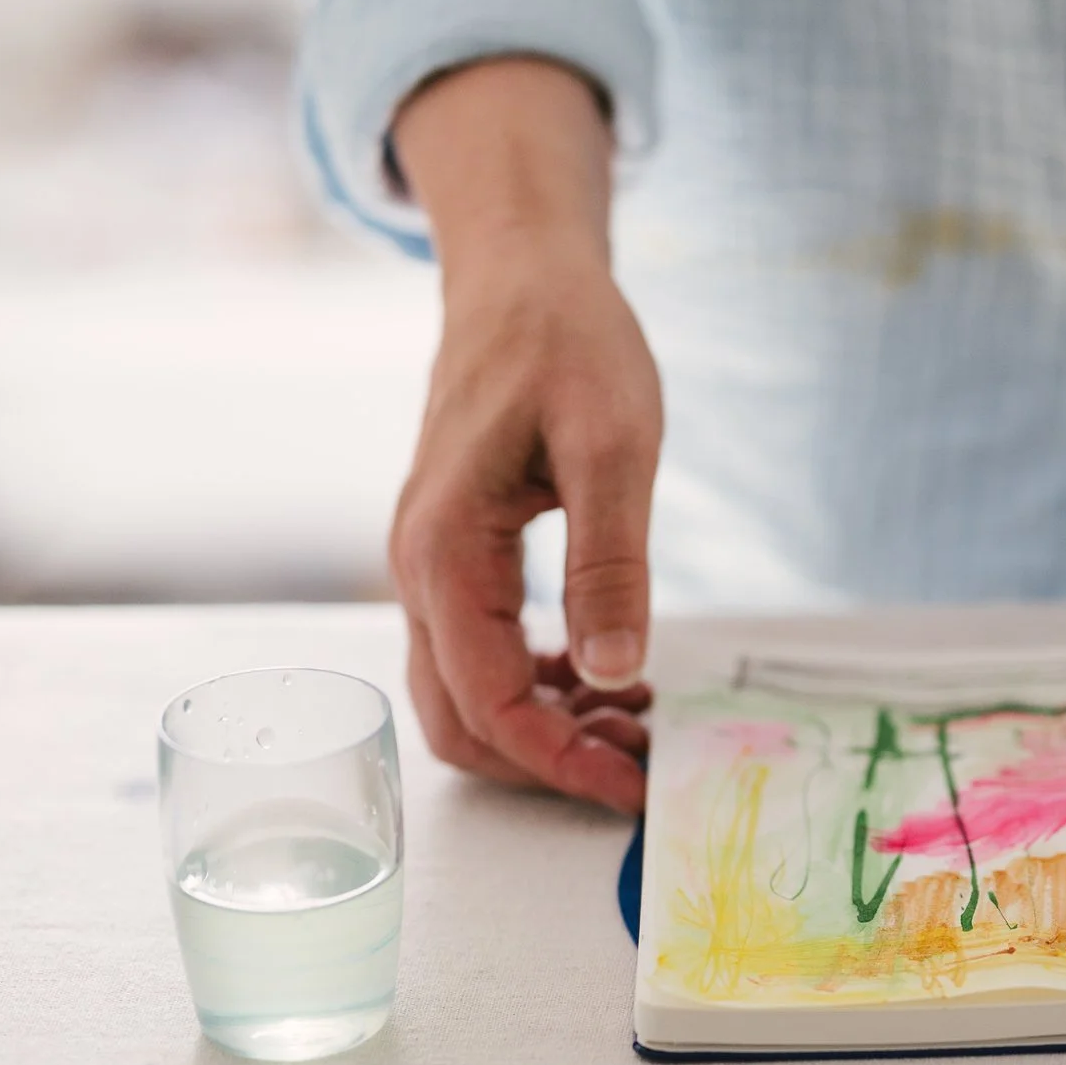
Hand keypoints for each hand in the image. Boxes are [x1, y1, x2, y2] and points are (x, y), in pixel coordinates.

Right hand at [388, 57, 661, 811]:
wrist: (521, 277)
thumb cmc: (566, 341)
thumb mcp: (612, 444)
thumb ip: (612, 561)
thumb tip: (619, 673)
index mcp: (447, 548)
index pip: (488, 700)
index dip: (560, 761)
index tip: (637, 788)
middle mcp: (420, 568)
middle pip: (461, 719)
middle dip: (549, 761)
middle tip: (645, 763)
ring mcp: (432, 565)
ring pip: (468, 693)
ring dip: (547, 727)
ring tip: (641, 721)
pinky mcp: (459, 556)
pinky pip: (482, 651)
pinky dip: (542, 684)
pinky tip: (611, 675)